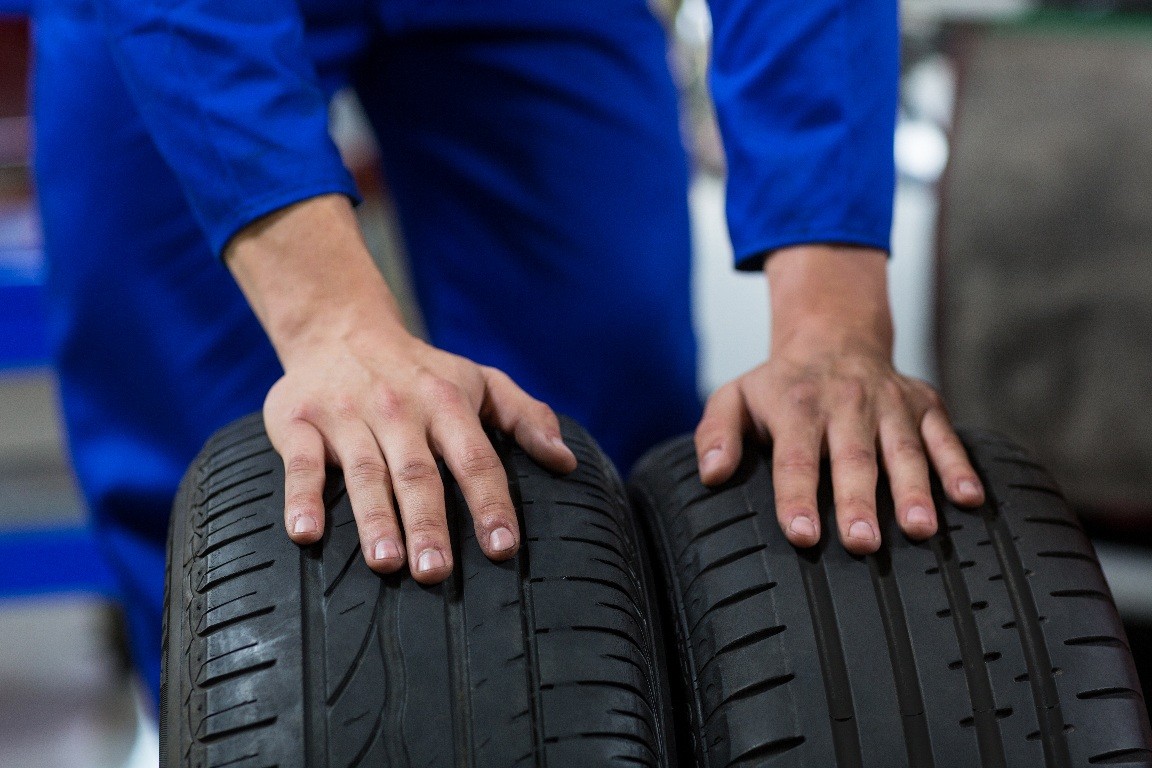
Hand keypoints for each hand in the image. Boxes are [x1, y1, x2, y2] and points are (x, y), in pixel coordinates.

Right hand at [226, 195, 575, 583]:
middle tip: (437, 572)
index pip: (475, 459)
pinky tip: (306, 534)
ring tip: (386, 561)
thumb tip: (566, 461)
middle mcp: (399, 409)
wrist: (341, 327)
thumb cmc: (422, 371)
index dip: (490, 503)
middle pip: (418, 472)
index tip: (503, 547)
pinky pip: (300, 463)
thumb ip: (526, 417)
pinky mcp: (298, 420)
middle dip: (429, 522)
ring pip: (364, 472)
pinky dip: (302, 498)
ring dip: (375, 518)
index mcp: (447, 402)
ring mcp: (347, 414)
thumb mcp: (480, 381)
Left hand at [693, 245, 983, 554]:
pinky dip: (959, 466)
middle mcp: (846, 404)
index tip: (803, 535)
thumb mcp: (735, 397)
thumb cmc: (781, 384)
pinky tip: (969, 499)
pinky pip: (945, 436)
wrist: (834, 334)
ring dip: (914, 490)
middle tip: (863, 544)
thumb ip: (717, 434)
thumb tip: (712, 475)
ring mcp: (890, 404)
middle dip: (859, 502)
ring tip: (921, 530)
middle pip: (853, 458)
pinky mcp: (925, 405)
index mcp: (796, 407)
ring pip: (903, 450)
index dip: (797, 497)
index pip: (795, 458)